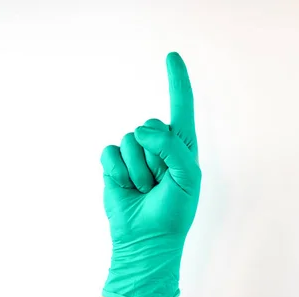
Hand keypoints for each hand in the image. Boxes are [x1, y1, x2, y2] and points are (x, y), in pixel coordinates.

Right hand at [100, 52, 200, 296]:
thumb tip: (142, 129)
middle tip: (160, 182)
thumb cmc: (175, 211)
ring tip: (146, 189)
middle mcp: (159, 145)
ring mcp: (135, 154)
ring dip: (139, 170)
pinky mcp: (114, 164)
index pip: (181, 107)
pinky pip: (111, 152)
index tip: (172, 56)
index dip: (177, 81)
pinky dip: (119, 172)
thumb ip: (172, 147)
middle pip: (152, 125)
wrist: (148, 239)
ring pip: (131, 141)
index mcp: (183, 146)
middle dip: (156, 156)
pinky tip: (129, 189)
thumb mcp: (187, 178)